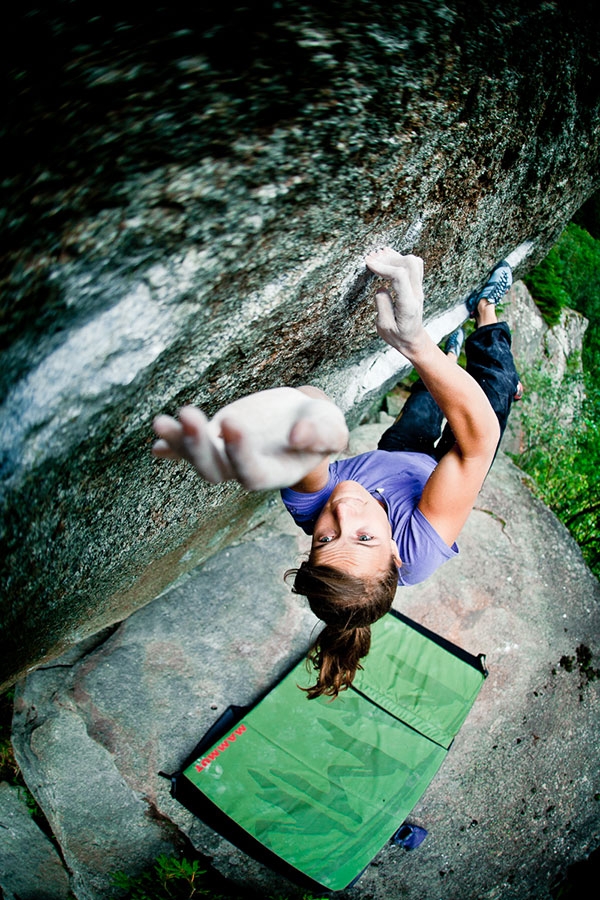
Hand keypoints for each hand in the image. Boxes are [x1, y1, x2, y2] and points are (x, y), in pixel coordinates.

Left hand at [152, 387, 347, 490]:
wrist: (302, 417)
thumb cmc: (319, 424)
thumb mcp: (331, 425)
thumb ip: (322, 434)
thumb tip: (298, 436)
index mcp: (274, 473)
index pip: (250, 473)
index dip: (239, 453)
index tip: (233, 422)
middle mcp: (244, 469)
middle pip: (215, 470)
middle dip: (198, 447)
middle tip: (189, 414)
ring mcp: (224, 455)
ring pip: (196, 457)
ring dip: (178, 441)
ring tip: (160, 421)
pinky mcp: (213, 437)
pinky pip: (187, 446)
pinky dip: (170, 444)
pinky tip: (157, 438)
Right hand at [365, 248, 424, 353]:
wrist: (413, 340)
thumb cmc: (398, 336)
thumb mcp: (384, 327)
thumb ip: (382, 306)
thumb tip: (381, 287)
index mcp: (408, 305)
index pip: (399, 276)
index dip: (383, 267)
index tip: (368, 263)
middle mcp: (416, 294)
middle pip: (409, 264)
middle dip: (388, 259)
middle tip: (371, 259)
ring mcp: (418, 288)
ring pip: (413, 262)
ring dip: (394, 257)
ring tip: (377, 256)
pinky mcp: (416, 286)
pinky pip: (414, 266)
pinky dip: (400, 258)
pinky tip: (387, 257)